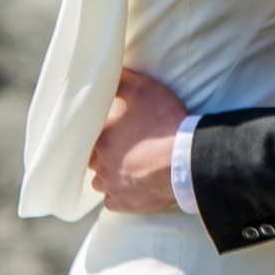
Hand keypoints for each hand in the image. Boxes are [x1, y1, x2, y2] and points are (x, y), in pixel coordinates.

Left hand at [89, 68, 189, 212]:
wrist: (187, 160)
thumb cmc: (165, 122)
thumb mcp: (144, 89)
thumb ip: (122, 79)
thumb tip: (108, 71)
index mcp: (100, 137)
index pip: (87, 135)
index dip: (99, 131)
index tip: (112, 128)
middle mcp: (100, 164)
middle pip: (92, 159)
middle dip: (102, 153)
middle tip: (121, 146)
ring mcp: (111, 186)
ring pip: (100, 181)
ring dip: (109, 174)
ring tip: (127, 166)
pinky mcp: (124, 204)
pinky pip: (112, 201)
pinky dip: (119, 194)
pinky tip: (131, 185)